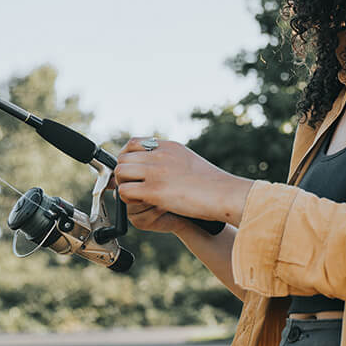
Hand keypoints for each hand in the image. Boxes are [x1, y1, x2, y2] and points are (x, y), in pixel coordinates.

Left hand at [113, 137, 252, 224]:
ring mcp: (157, 171)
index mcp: (170, 147)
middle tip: (134, 186)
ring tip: (140, 196)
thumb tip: (153, 169)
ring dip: (125, 185)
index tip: (132, 170)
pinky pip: (125, 190)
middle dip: (124, 174)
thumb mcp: (190, 162)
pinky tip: (144, 203)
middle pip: (123, 158)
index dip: (127, 157)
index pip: (133, 143)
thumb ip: (170, 161)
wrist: (225, 194)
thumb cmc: (213, 185)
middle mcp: (161, 155)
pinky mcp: (155, 190)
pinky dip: (128, 199)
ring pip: (120, 172)